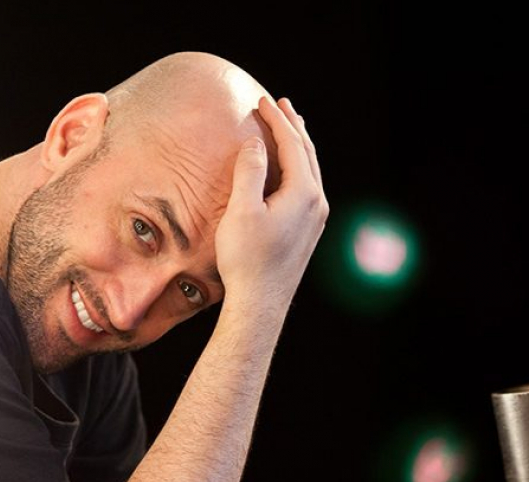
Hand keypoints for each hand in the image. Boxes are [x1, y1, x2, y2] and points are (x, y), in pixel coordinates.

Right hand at [215, 96, 327, 304]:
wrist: (260, 302)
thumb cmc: (246, 259)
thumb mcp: (242, 211)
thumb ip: (249, 171)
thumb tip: (255, 143)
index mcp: (304, 193)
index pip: (292, 144)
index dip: (276, 120)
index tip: (261, 101)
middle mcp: (317, 203)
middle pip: (307, 153)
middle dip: (293, 126)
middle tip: (280, 104)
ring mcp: (316, 219)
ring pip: (310, 171)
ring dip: (298, 146)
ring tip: (288, 129)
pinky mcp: (309, 231)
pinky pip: (308, 187)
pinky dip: (298, 168)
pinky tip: (289, 170)